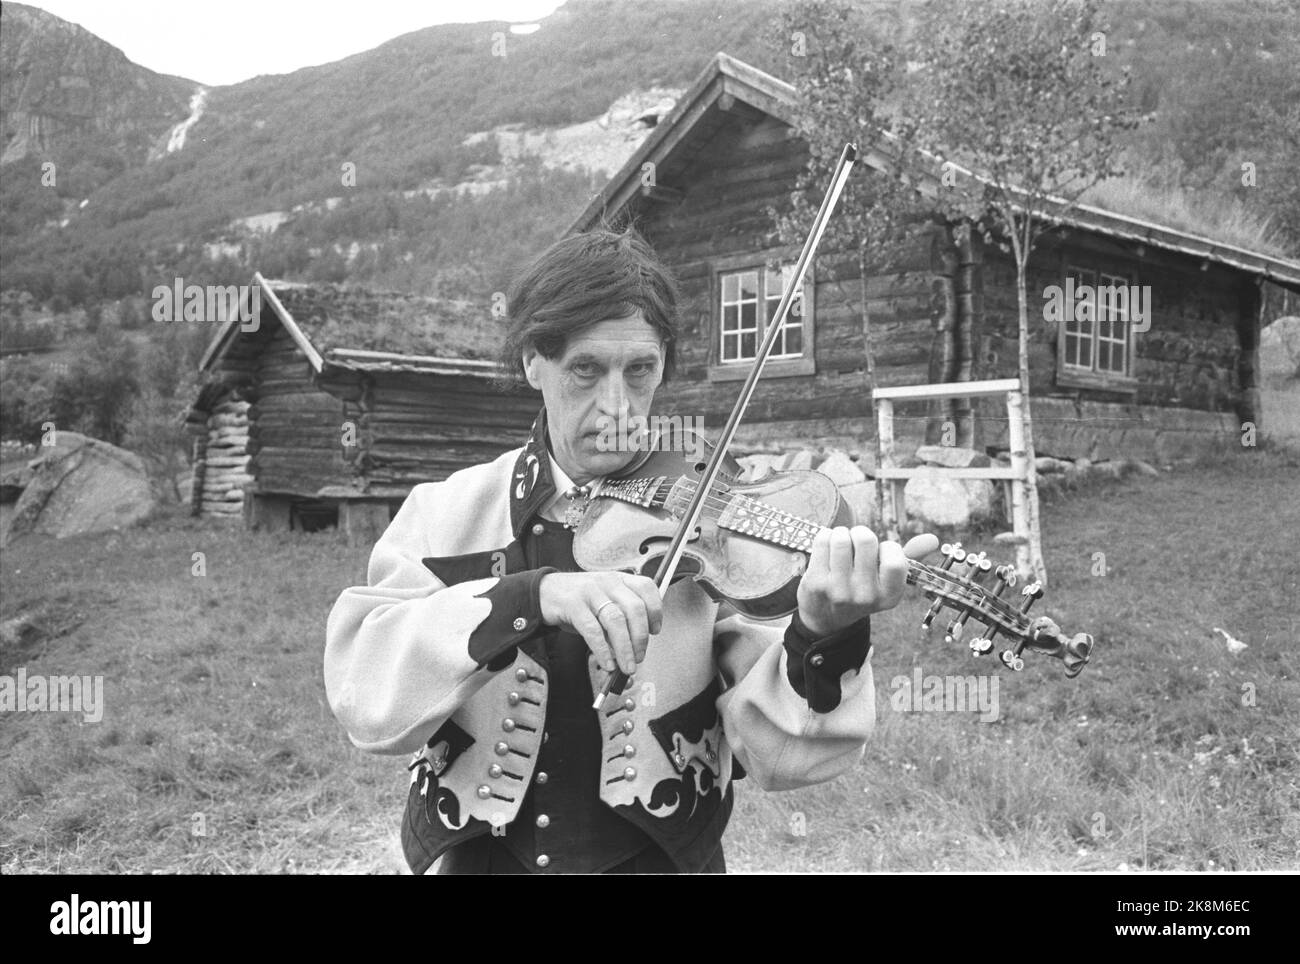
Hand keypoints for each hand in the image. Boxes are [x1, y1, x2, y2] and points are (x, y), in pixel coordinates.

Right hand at [538, 571, 662, 674]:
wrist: (543, 592)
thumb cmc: (578, 601)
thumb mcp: (603, 602)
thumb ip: (620, 621)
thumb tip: (634, 650)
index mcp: (619, 579)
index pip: (647, 588)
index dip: (656, 610)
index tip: (655, 631)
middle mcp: (607, 582)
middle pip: (635, 608)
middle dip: (641, 638)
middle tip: (639, 657)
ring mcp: (590, 591)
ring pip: (616, 620)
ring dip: (624, 648)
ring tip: (626, 666)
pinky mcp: (572, 604)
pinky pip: (592, 630)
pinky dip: (602, 650)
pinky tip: (606, 662)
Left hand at [796, 528, 938, 636]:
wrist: (827, 617)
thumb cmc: (862, 588)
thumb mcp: (888, 580)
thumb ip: (910, 557)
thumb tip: (933, 539)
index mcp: (889, 596)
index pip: (895, 559)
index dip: (887, 547)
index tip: (880, 553)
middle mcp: (865, 597)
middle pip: (866, 540)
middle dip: (861, 533)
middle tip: (856, 543)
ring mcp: (839, 591)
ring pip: (841, 538)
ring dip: (841, 533)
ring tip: (841, 544)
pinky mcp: (816, 583)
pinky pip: (822, 541)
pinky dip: (825, 537)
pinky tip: (827, 549)